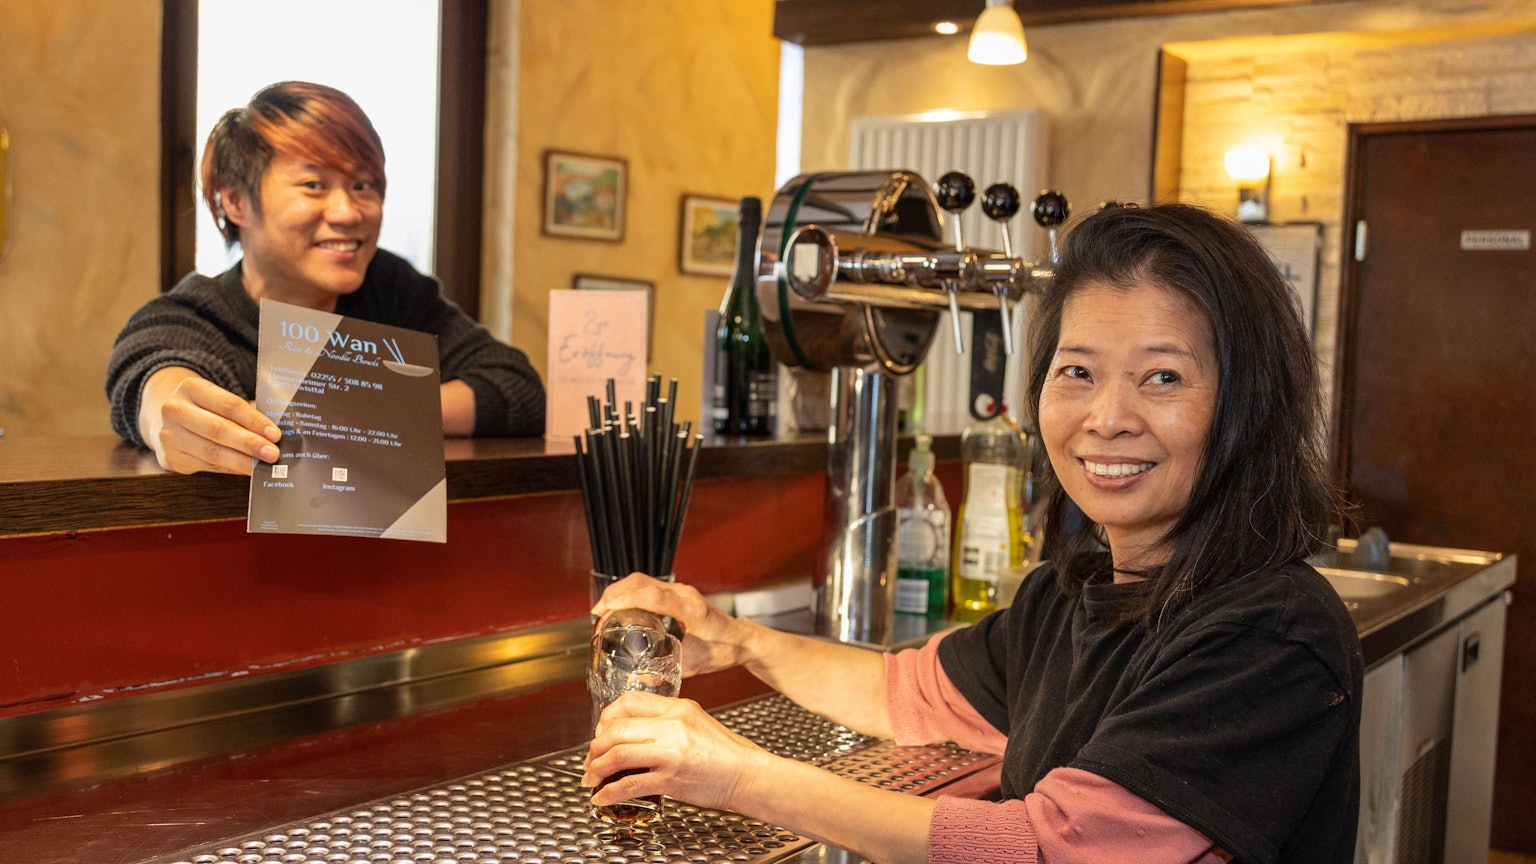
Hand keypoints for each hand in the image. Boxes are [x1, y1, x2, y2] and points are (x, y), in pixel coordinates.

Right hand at [139, 368, 281, 474]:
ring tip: (262, 465)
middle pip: (218, 429)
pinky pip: (207, 466)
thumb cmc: (206, 409)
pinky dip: (230, 469)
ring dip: (241, 461)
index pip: (229, 405)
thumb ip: (244, 411)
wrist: (169, 420)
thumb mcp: (219, 400)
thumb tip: (274, 432)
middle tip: (273, 453)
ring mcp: (169, 435)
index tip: (275, 434)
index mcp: (191, 387)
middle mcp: (174, 409)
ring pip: (212, 452)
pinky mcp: (171, 458)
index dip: (254, 421)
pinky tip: (246, 469)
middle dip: (249, 443)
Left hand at [582, 690, 772, 813]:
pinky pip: (630, 785)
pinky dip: (609, 793)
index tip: (601, 732)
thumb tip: (632, 729)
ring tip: (592, 778)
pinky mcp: (671, 780)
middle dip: (595, 747)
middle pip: (616, 729)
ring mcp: (671, 753)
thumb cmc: (725, 752)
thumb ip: (666, 720)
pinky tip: (603, 798)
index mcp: (677, 708)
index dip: (606, 718)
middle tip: (591, 759)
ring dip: (596, 769)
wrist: (748, 775)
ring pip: (617, 754)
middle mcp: (672, 726)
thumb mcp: (695, 721)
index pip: (628, 702)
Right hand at [592, 573, 753, 676]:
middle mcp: (683, 593)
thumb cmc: (723, 650)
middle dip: (614, 593)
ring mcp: (680, 590)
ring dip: (620, 591)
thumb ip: (667, 671)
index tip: (605, 610)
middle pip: (641, 582)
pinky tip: (620, 606)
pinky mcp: (677, 592)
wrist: (741, 639)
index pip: (652, 596)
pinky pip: (648, 585)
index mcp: (690, 609)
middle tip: (597, 613)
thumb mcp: (694, 664)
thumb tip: (640, 680)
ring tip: (603, 609)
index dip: (625, 600)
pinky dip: (630, 592)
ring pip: (642, 580)